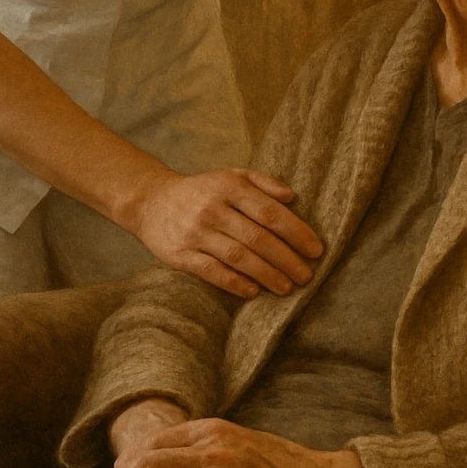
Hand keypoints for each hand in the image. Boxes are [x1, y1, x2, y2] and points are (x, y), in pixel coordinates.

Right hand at [127, 166, 323, 298]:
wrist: (151, 201)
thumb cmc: (202, 191)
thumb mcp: (231, 176)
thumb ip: (263, 182)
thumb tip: (292, 197)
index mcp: (230, 187)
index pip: (270, 212)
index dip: (297, 233)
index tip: (315, 250)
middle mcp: (214, 209)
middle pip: (258, 238)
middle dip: (287, 259)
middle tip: (306, 276)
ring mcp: (196, 232)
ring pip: (238, 257)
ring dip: (267, 275)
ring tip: (287, 288)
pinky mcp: (181, 254)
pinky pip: (212, 271)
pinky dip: (235, 283)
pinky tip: (253, 292)